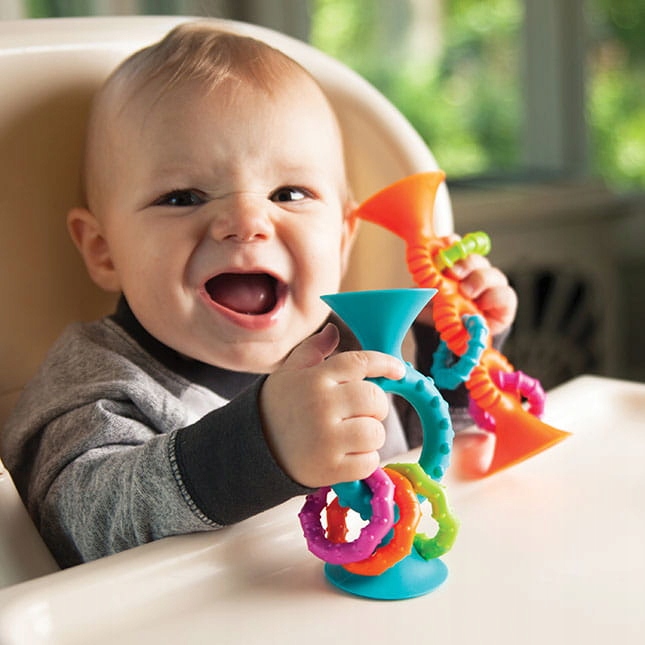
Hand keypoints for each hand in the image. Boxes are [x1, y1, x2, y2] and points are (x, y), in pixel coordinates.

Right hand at [259, 323, 404, 487]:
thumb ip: (314, 350)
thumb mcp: (290, 372)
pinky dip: (364, 460)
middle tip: (359, 412)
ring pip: (376, 432)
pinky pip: (370, 462)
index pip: (360, 362)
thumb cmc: (279, 406)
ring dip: (370, 435)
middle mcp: (321, 406)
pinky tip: (346, 455)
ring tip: (351, 435)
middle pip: (375, 399)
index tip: (398, 371)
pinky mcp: (330, 469)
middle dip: (374, 406)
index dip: (385, 364)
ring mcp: (326, 439)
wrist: (251, 450)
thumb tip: (333, 330)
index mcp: (315, 379)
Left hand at [416, 244, 517, 336]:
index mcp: (458, 267)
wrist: (462, 338)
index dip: (452, 244)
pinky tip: (482, 304)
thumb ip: (429, 289)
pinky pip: (505, 295)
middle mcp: (477, 272)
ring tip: (466, 292)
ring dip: (479, 280)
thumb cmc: (448, 315)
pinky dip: (493, 297)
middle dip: (464, 263)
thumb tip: (418, 284)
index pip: (458, 248)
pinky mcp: (505, 304)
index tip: (445, 245)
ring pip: (493, 274)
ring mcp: (493, 286)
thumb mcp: (434, 301)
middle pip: (475, 259)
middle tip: (453, 272)